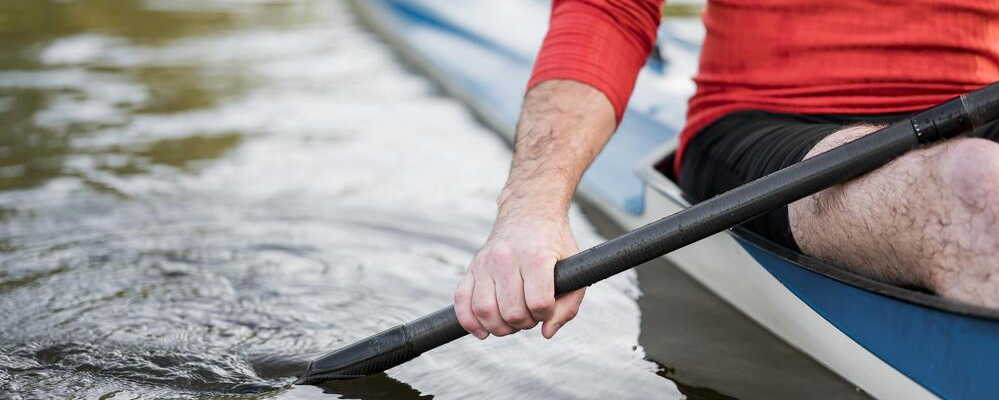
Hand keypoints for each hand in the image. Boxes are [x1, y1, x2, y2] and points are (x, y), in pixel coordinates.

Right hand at [454, 215, 584, 338]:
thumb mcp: (573, 268)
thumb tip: (546, 332)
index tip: (548, 305)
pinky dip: (470, 322)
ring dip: (500, 327)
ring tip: (512, 320)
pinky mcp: (471, 268)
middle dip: (525, 322)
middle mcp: (506, 258)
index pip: (538, 303)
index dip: (546, 313)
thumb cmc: (554, 243)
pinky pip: (462, 301)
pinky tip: (483, 330)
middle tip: (531, 313)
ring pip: (484, 310)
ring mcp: (485, 263)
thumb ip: (569, 305)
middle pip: (512, 312)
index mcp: (535, 256)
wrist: (529, 212)